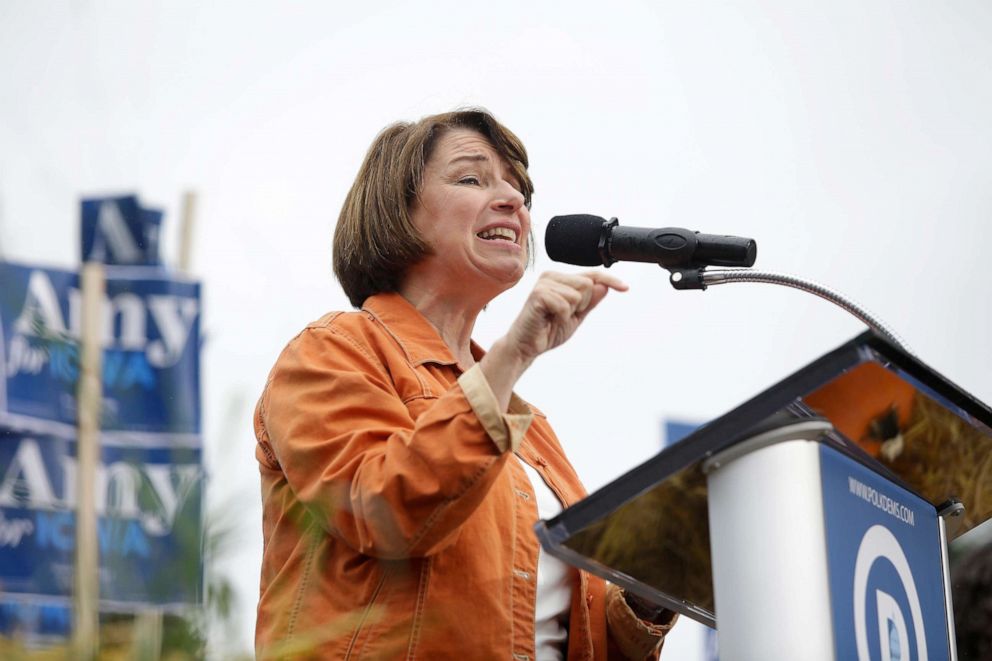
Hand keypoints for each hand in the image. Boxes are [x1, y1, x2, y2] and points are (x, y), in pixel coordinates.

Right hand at [480, 271, 627, 410]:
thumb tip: (604, 286)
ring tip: (554, 317)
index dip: (610, 280)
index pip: (591, 275)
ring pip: (579, 295)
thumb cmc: (547, 330)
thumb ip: (590, 301)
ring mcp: (544, 283)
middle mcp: (551, 276)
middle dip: (583, 305)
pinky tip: (548, 319)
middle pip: (588, 284)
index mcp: (560, 279)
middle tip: (564, 315)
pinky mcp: (538, 294)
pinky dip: (562, 316)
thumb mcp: (576, 316)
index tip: (626, 288)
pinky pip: (566, 304)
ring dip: (571, 312)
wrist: (526, 346)